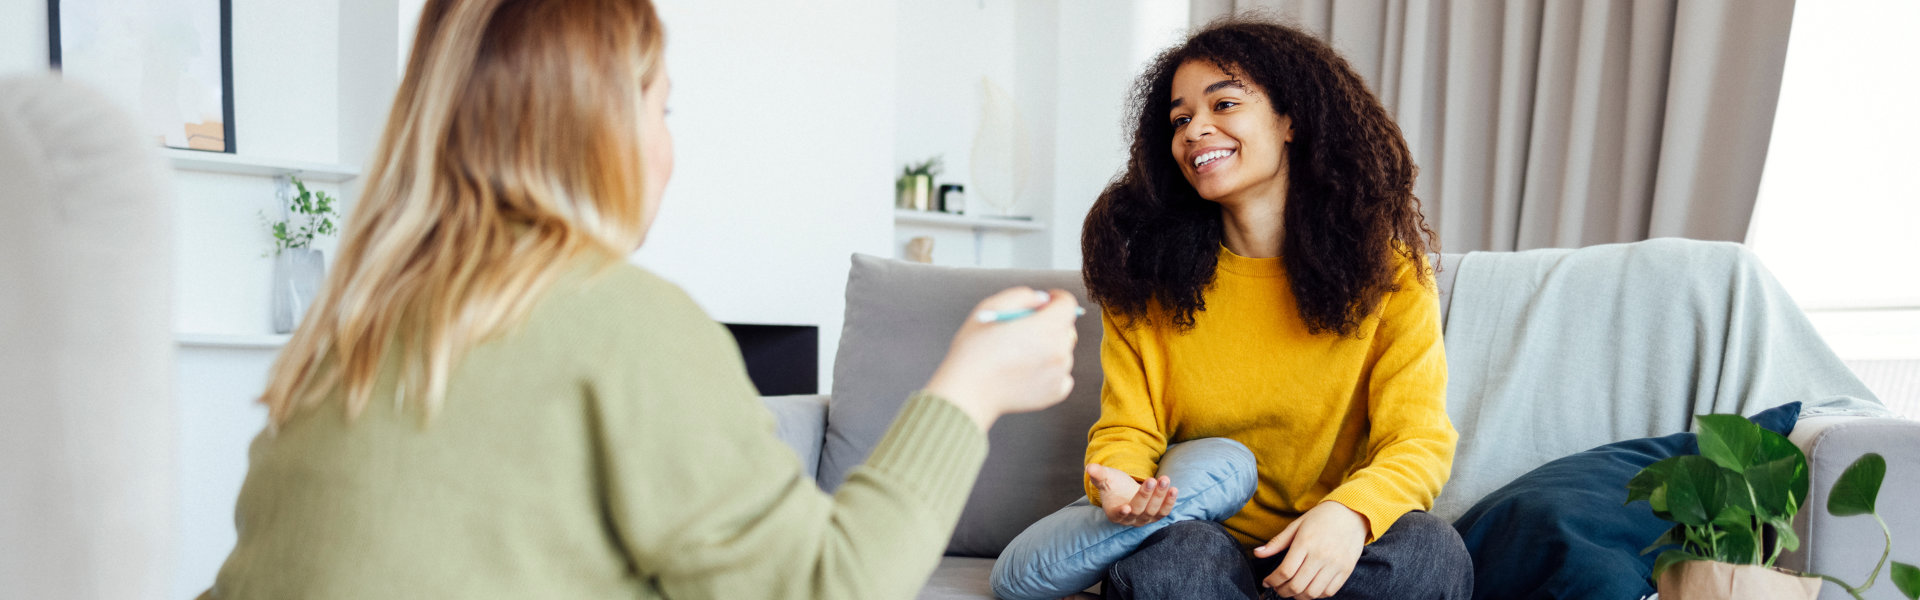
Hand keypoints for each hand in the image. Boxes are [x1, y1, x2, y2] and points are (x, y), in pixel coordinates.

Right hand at [924, 287, 1080, 430]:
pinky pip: (1062, 374)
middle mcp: (1058, 350)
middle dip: (1050, 324)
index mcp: (1045, 327)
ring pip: (1063, 351)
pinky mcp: (1055, 392)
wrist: (968, 392)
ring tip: (1020, 355)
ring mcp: (1059, 373)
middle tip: (1025, 330)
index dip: (1056, 299)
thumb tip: (1040, 299)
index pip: (1067, 304)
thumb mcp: (989, 308)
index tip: (1046, 302)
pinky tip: (1027, 371)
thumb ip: (1021, 296)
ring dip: (1049, 348)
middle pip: (1066, 327)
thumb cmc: (974, 352)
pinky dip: (1049, 371)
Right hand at [1087, 464, 1176, 525]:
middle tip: (1152, 480)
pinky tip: (1174, 489)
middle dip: (1146, 495)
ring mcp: (1144, 519)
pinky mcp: (1156, 516)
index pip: (1118, 515)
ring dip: (1160, 496)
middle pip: (1139, 510)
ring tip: (1165, 479)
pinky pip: (1164, 512)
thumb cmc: (1114, 485)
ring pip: (1154, 511)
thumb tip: (1090, 467)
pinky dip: (1169, 502)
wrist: (1127, 491)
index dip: (1122, 512)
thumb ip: (1098, 474)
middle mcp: (1130, 520)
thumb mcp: (1105, 478)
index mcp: (1114, 513)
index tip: (1127, 507)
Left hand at [1253, 501, 1368, 599]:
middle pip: (1297, 585)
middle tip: (1278, 589)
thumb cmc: (1321, 518)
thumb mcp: (1296, 525)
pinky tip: (1309, 588)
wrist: (1352, 513)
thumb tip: (1257, 553)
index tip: (1267, 582)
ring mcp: (1335, 564)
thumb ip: (1277, 542)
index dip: (1272, 581)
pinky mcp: (1346, 570)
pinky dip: (1316, 595)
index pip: (1285, 571)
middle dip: (1283, 591)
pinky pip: (1329, 592)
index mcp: (1305, 542)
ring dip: (1299, 596)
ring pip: (1313, 593)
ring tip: (1292, 591)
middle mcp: (1321, 555)